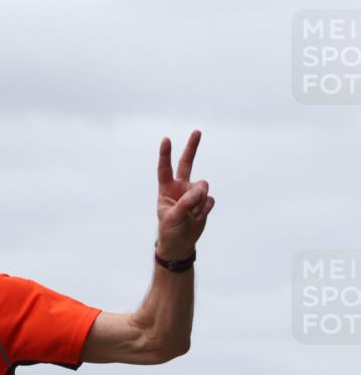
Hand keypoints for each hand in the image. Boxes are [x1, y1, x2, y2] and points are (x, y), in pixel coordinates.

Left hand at [156, 130, 214, 259]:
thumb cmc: (170, 229)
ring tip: (191, 215)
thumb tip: (201, 189)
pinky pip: (210, 200)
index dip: (165, 155)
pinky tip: (197, 217)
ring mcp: (193, 193)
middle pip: (187, 164)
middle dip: (192, 147)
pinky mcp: (204, 201)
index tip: (166, 140)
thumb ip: (186, 202)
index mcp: (166, 189)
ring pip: (203, 188)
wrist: (181, 243)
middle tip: (197, 131)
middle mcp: (180, 187)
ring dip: (199, 202)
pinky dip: (205, 210)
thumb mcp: (173, 217)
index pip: (165, 169)